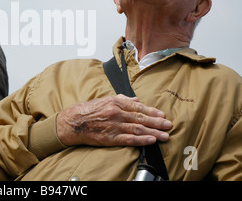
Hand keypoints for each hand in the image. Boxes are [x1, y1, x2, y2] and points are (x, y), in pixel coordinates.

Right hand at [56, 95, 172, 146]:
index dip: (152, 111)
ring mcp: (114, 126)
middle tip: (169, 125)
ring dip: (153, 133)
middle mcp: (117, 113)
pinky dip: (141, 140)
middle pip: (141, 118)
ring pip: (138, 129)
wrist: (72, 122)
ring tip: (164, 135)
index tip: (162, 115)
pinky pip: (129, 139)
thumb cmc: (87, 111)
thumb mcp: (104, 100)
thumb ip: (121, 99)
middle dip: (157, 122)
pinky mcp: (110, 138)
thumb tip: (135, 100)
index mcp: (116, 103)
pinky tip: (151, 141)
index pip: (138, 107)